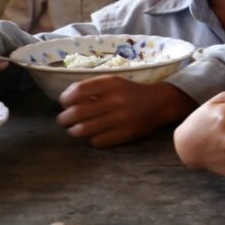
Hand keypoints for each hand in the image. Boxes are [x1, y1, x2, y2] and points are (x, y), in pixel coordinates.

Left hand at [56, 77, 195, 146]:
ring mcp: (121, 118)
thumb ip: (92, 89)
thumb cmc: (131, 92)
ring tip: (74, 130)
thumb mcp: (114, 83)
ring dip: (74, 131)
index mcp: (111, 84)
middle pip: (76, 113)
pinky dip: (92, 139)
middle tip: (63, 120)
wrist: (160, 103)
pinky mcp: (126, 134)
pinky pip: (98, 141)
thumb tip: (67, 100)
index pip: (77, 91)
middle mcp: (115, 100)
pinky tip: (95, 135)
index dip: (65, 99)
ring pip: (83, 130)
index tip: (64, 104)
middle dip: (64, 119)